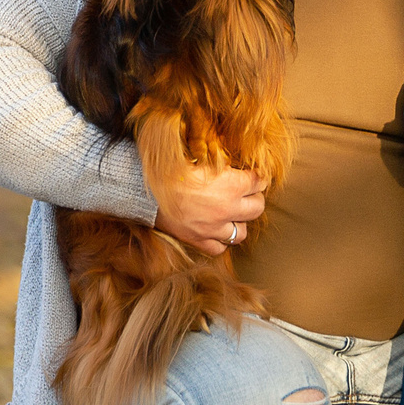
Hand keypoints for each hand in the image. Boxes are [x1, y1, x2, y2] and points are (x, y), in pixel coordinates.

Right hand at [153, 160, 267, 254]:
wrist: (144, 189)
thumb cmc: (171, 169)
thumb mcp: (201, 156)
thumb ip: (222, 161)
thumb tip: (234, 161)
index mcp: (231, 184)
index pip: (259, 182)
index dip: (258, 177)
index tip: (254, 176)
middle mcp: (227, 208)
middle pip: (257, 208)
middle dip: (254, 198)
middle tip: (247, 193)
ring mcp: (213, 228)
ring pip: (242, 232)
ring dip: (239, 222)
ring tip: (232, 213)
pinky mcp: (198, 240)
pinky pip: (219, 248)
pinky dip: (220, 240)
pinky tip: (216, 229)